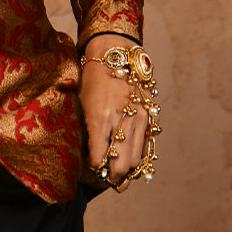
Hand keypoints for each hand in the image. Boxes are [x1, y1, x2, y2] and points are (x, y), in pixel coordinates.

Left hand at [78, 55, 148, 181]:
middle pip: (121, 164)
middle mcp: (122, 119)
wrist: (115, 54)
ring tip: (115, 170)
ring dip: (126, 169)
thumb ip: (86, 131)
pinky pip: (146, 145)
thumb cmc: (92, 78)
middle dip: (111, 176)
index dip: (93, 171)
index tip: (88, 173)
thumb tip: (87, 157)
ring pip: (136, 159)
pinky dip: (138, 156)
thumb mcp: (81, 103)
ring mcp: (139, 118)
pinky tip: (128, 158)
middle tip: (103, 177)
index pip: (98, 158)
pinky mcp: (149, 116)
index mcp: (100, 116)